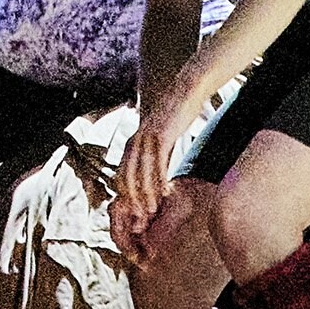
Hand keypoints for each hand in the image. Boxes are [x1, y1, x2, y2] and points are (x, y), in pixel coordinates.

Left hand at [111, 96, 188, 252]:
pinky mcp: (161, 135)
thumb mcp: (161, 135)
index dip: (126, 197)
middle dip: (132, 201)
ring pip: (141, 174)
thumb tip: (158, 170)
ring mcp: (146, 138)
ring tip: (151, 212)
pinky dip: (160, 181)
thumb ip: (156, 152)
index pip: (122, 176)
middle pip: (126, 178)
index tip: (135, 213)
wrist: (187, 89)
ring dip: (145, 196)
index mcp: (132, 142)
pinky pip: (158, 164)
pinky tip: (165, 193)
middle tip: (140, 219)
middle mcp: (135, 141)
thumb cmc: (177, 113)